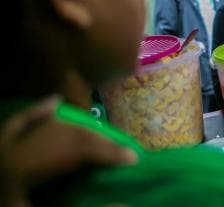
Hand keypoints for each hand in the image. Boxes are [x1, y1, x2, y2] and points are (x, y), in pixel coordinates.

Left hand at [0, 96, 137, 206]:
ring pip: (43, 127)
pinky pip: (16, 125)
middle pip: (63, 135)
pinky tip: (53, 102)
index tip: (134, 159)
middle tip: (122, 151)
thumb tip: (126, 205)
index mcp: (22, 168)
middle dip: (96, 141)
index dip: (107, 152)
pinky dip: (35, 113)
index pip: (75, 151)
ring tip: (99, 138)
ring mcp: (1, 149)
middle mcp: (10, 151)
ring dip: (74, 128)